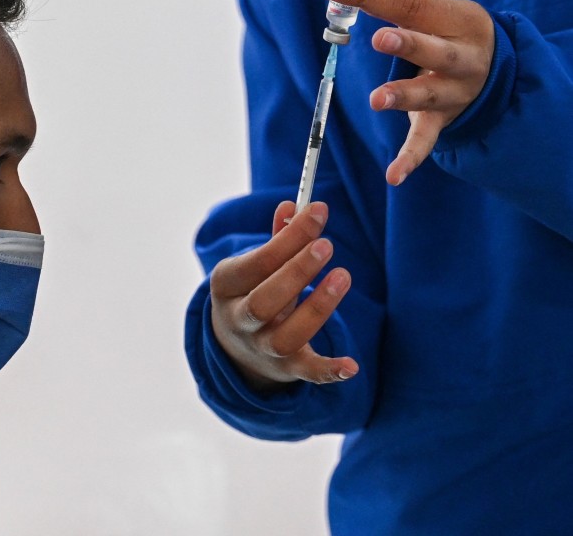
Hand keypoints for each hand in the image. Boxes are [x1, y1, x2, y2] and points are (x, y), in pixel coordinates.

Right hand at [209, 201, 356, 392]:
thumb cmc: (252, 292)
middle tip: (326, 245)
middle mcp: (239, 320)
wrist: (236, 348)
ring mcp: (261, 348)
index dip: (288, 238)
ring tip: (343, 276)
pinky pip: (307, 374)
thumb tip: (294, 205)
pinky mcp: (286, 369)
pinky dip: (329, 371)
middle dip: (296, 272)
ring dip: (316, 308)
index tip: (318, 212)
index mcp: (226, 286)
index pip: (256, 263)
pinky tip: (352, 364)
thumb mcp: (254, 266)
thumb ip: (277, 238)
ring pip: (285, 337)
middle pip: (263, 302)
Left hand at [321, 0, 494, 185]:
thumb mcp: (424, 9)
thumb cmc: (445, 31)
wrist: (498, 69)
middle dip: (409, 44)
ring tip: (378, 100)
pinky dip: (410, 159)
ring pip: (430, 95)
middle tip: (380, 37)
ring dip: (404, 96)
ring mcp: (454, 91)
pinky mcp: (443, 121)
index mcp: (451, 18)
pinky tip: (393, 175)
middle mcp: (458, 56)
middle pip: (434, 49)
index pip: (408, 3)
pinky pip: (427, 142)